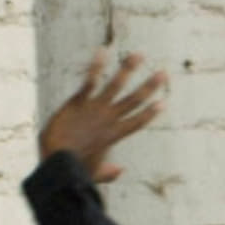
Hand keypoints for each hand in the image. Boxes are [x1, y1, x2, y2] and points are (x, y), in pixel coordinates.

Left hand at [39, 51, 165, 182]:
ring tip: (139, 54)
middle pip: (135, 99)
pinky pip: (90, 81)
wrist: (60, 163)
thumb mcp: (92, 173)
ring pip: (117, 85)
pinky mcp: (79, 102)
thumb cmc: (73, 170)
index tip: (163, 103)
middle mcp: (109, 119)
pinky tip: (103, 51)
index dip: (151, 113)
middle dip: (150, 86)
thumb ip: (107, 171)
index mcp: (114, 135)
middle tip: (163, 73)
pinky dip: (97, 66)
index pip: (138, 121)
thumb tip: (119, 171)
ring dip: (129, 69)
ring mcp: (95, 109)